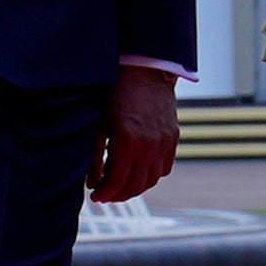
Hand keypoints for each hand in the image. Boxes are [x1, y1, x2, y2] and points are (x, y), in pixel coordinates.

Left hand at [91, 61, 179, 203]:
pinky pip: (164, 166)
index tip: (95, 196)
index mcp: (127, 141)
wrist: (143, 69)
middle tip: (105, 195)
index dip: (105, 193)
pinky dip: (152, 175)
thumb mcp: (98, 124)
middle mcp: (150, 145)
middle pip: (136, 185)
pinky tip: (138, 172)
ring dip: (136, 187)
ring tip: (121, 186)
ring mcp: (165, 141)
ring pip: (152, 179)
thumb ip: (94, 157)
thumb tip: (92, 183)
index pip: (117, 181)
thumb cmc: (115, 94)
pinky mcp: (173, 136)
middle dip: (118, 194)